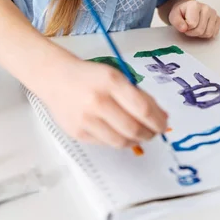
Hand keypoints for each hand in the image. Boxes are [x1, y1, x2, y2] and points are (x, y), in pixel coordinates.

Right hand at [41, 56, 167, 148]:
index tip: (164, 124)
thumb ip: (136, 95)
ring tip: (139, 135)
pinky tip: (120, 133)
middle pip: (133, 128)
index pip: (143, 108)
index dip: (158, 120)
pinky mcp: (78, 133)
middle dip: (149, 134)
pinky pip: (106, 143)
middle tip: (154, 133)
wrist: (55, 78)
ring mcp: (86, 119)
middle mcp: (98, 101)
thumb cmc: (90, 76)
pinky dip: (118, 140)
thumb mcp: (116, 76)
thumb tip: (160, 116)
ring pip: (121, 141)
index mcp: (111, 81)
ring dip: (135, 141)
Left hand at [168, 0, 219, 38]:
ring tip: (195, 27)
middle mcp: (206, 7)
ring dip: (200, 34)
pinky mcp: (218, 19)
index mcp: (194, 5)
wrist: (187, 9)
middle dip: (192, 32)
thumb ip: (176, 21)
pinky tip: (202, 27)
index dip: (186, 28)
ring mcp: (213, 13)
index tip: (184, 24)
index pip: (192, 24)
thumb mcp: (173, 16)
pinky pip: (214, 33)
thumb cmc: (181, 13)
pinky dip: (207, 34)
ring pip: (208, 33)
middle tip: (189, 27)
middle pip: (200, 30)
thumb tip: (184, 28)